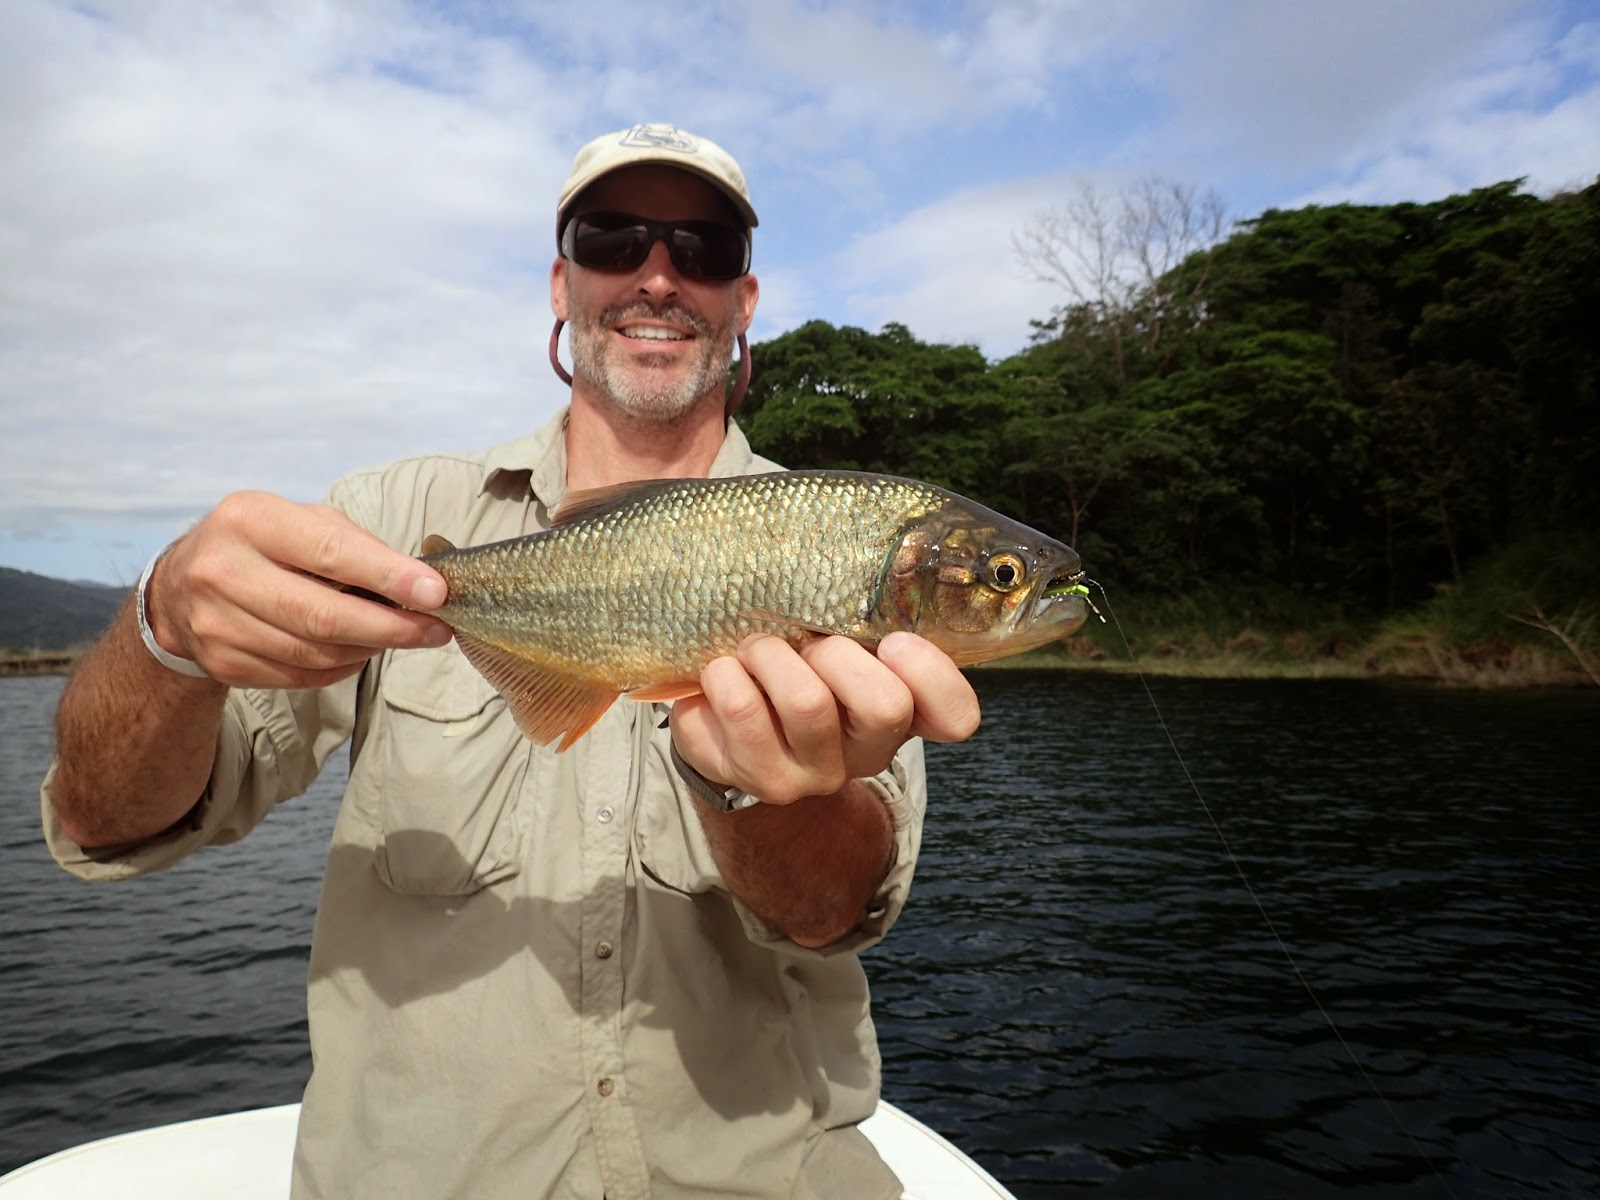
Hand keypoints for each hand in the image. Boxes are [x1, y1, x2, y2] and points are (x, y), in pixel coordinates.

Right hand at [146, 491, 451, 688]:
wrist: (179, 587)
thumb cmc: (261, 545)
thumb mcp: (300, 521)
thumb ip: (355, 545)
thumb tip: (419, 582)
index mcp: (250, 520)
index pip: (330, 553)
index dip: (388, 577)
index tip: (435, 593)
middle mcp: (224, 571)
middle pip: (324, 616)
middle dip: (393, 627)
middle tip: (437, 629)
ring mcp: (217, 623)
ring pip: (317, 653)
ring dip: (372, 648)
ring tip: (403, 635)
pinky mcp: (222, 662)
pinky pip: (303, 676)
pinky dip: (343, 667)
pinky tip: (360, 650)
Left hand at [669, 631, 980, 805]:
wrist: (730, 730)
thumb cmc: (793, 666)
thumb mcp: (834, 640)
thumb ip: (859, 617)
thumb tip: (861, 562)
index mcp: (904, 712)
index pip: (955, 716)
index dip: (930, 674)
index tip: (891, 641)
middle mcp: (870, 752)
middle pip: (885, 706)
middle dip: (834, 654)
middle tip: (802, 642)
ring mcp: (818, 774)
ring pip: (808, 703)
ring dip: (771, 655)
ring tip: (754, 649)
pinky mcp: (762, 780)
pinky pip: (744, 709)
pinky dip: (726, 674)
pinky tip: (725, 674)